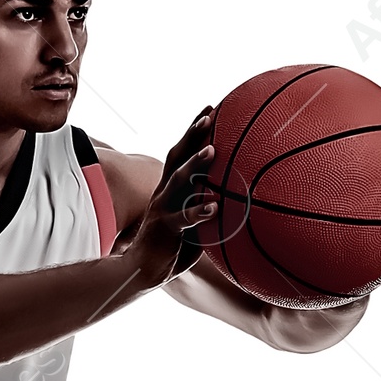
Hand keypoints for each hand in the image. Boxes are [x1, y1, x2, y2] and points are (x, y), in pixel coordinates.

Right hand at [127, 104, 219, 284]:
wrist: (142, 271)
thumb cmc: (172, 249)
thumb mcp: (193, 224)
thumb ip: (208, 208)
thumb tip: (238, 200)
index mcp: (169, 189)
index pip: (181, 153)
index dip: (194, 131)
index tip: (211, 108)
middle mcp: (163, 193)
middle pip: (177, 157)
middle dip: (192, 134)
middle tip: (210, 115)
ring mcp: (162, 209)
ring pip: (178, 181)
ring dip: (195, 164)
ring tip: (212, 150)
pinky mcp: (165, 228)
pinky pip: (184, 218)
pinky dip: (199, 211)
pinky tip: (215, 207)